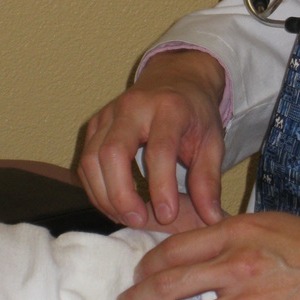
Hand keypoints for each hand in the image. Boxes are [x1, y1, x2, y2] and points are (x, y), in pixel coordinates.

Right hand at [78, 50, 225, 228]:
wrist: (176, 79)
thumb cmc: (194, 114)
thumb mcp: (213, 142)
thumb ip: (208, 180)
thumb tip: (211, 218)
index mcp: (169, 108)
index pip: (159, 149)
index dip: (161, 186)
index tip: (167, 215)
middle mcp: (134, 107)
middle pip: (112, 152)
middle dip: (121, 194)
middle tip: (138, 221)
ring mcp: (110, 113)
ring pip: (91, 158)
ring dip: (104, 195)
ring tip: (126, 217)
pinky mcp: (96, 123)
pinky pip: (86, 160)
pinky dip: (95, 188)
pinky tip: (113, 205)